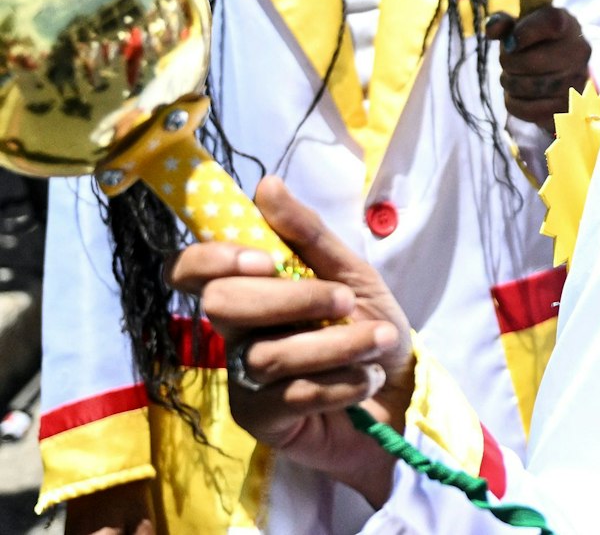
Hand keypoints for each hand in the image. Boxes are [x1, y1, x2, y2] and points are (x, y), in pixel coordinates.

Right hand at [168, 178, 410, 505]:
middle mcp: (235, 331)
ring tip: (379, 342)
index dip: (211, 260)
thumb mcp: (352, 272)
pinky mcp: (260, 419)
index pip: (191, 269)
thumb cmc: (371, 327)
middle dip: (294, 299)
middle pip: (224, 305)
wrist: (403, 393)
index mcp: (250, 288)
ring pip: (267, 354)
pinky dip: (341, 383)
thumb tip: (266, 184)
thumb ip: (308, 234)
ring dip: (337, 346)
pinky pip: (290, 395)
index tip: (265, 260)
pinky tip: (365, 380)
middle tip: (347, 302)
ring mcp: (242, 377)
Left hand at [489, 7, 591, 130]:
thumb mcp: (521, 27)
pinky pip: (527, 110)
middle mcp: (579, 51)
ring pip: (526, 87)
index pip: (550, 23)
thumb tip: (492, 30)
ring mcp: (576, 81)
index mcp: (567, 24)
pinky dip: (513, 102)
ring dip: (509, 82)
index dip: (523, 32)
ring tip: (512, 77)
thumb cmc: (536, 43)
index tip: (511, 40)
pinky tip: (516, 94)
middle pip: (530, 61)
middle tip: (507, 61)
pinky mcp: (567, 106)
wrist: (562, 69)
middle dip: (507, 62)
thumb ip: (503, 24)